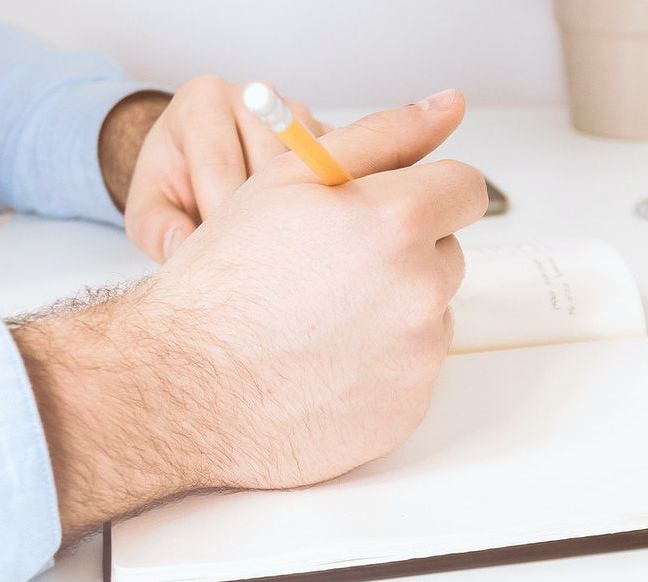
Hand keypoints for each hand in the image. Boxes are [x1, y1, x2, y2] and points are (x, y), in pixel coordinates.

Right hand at [15, 90, 485, 541]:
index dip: (423, 194)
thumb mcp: (288, 180)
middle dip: (402, 256)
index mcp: (396, 221)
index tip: (390, 211)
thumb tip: (446, 106)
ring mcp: (417, 356)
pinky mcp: (408, 409)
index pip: (464, 189)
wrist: (183, 387)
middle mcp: (419, 290)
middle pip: (446, 254)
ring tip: (317, 323)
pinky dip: (378, 368)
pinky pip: (412, 373)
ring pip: (430, 316)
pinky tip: (321, 365)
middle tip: (328, 273)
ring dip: (391, 313)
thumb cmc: (223, 284)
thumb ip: (381, 136)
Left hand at [99, 76, 329, 262]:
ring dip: (297, 214)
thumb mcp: (146, 209)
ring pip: (310, 171)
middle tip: (252, 260)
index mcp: (202, 102)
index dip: (221, 218)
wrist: (197, 162)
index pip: (220, 162)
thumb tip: (182, 246)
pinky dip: (323, 207)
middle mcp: (253, 95)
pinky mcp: (327, 133)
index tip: (220, 258)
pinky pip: (337, 173)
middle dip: (261, 218)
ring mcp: (296, 112)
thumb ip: (156, 229)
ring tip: (277, 248)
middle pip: (271, 165)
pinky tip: (302, 234)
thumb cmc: (172, 184)